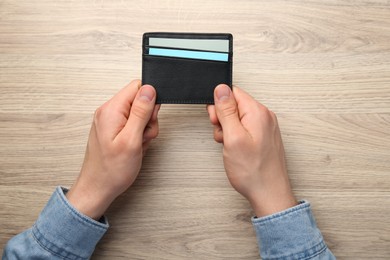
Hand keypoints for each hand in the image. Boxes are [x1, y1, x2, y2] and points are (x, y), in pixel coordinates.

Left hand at [66, 80, 159, 219]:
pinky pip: (133, 125)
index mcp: (111, 110)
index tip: (149, 118)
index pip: (137, 87)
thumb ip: (141, 112)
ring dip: (145, 130)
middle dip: (148, 119)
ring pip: (139, 114)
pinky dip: (139, 135)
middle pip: (140, 101)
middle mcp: (108, 112)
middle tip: (143, 136)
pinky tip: (135, 147)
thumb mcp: (132, 140)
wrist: (98, 189)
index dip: (150, 100)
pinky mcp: (114, 130)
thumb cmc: (111, 170)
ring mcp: (110, 121)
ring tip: (138, 144)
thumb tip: (149, 90)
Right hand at [207, 85, 296, 216]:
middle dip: (223, 119)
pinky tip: (235, 150)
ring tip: (230, 147)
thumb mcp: (233, 137)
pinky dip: (236, 138)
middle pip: (235, 105)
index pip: (233, 92)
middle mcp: (264, 117)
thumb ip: (226, 110)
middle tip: (223, 137)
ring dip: (228, 130)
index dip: (220, 105)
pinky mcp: (263, 138)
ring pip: (237, 118)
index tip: (216, 121)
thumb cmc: (253, 171)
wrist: (268, 193)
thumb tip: (221, 88)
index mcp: (258, 112)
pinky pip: (244, 129)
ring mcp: (265, 128)